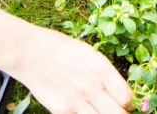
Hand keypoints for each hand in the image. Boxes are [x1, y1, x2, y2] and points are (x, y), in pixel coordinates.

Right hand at [11, 27, 132, 113]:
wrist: (28, 52)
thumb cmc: (59, 49)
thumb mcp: (88, 54)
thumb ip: (105, 74)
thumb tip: (121, 93)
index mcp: (101, 67)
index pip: (126, 97)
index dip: (127, 104)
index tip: (123, 104)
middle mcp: (92, 85)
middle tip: (114, 111)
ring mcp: (77, 100)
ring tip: (96, 109)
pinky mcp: (62, 110)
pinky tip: (81, 109)